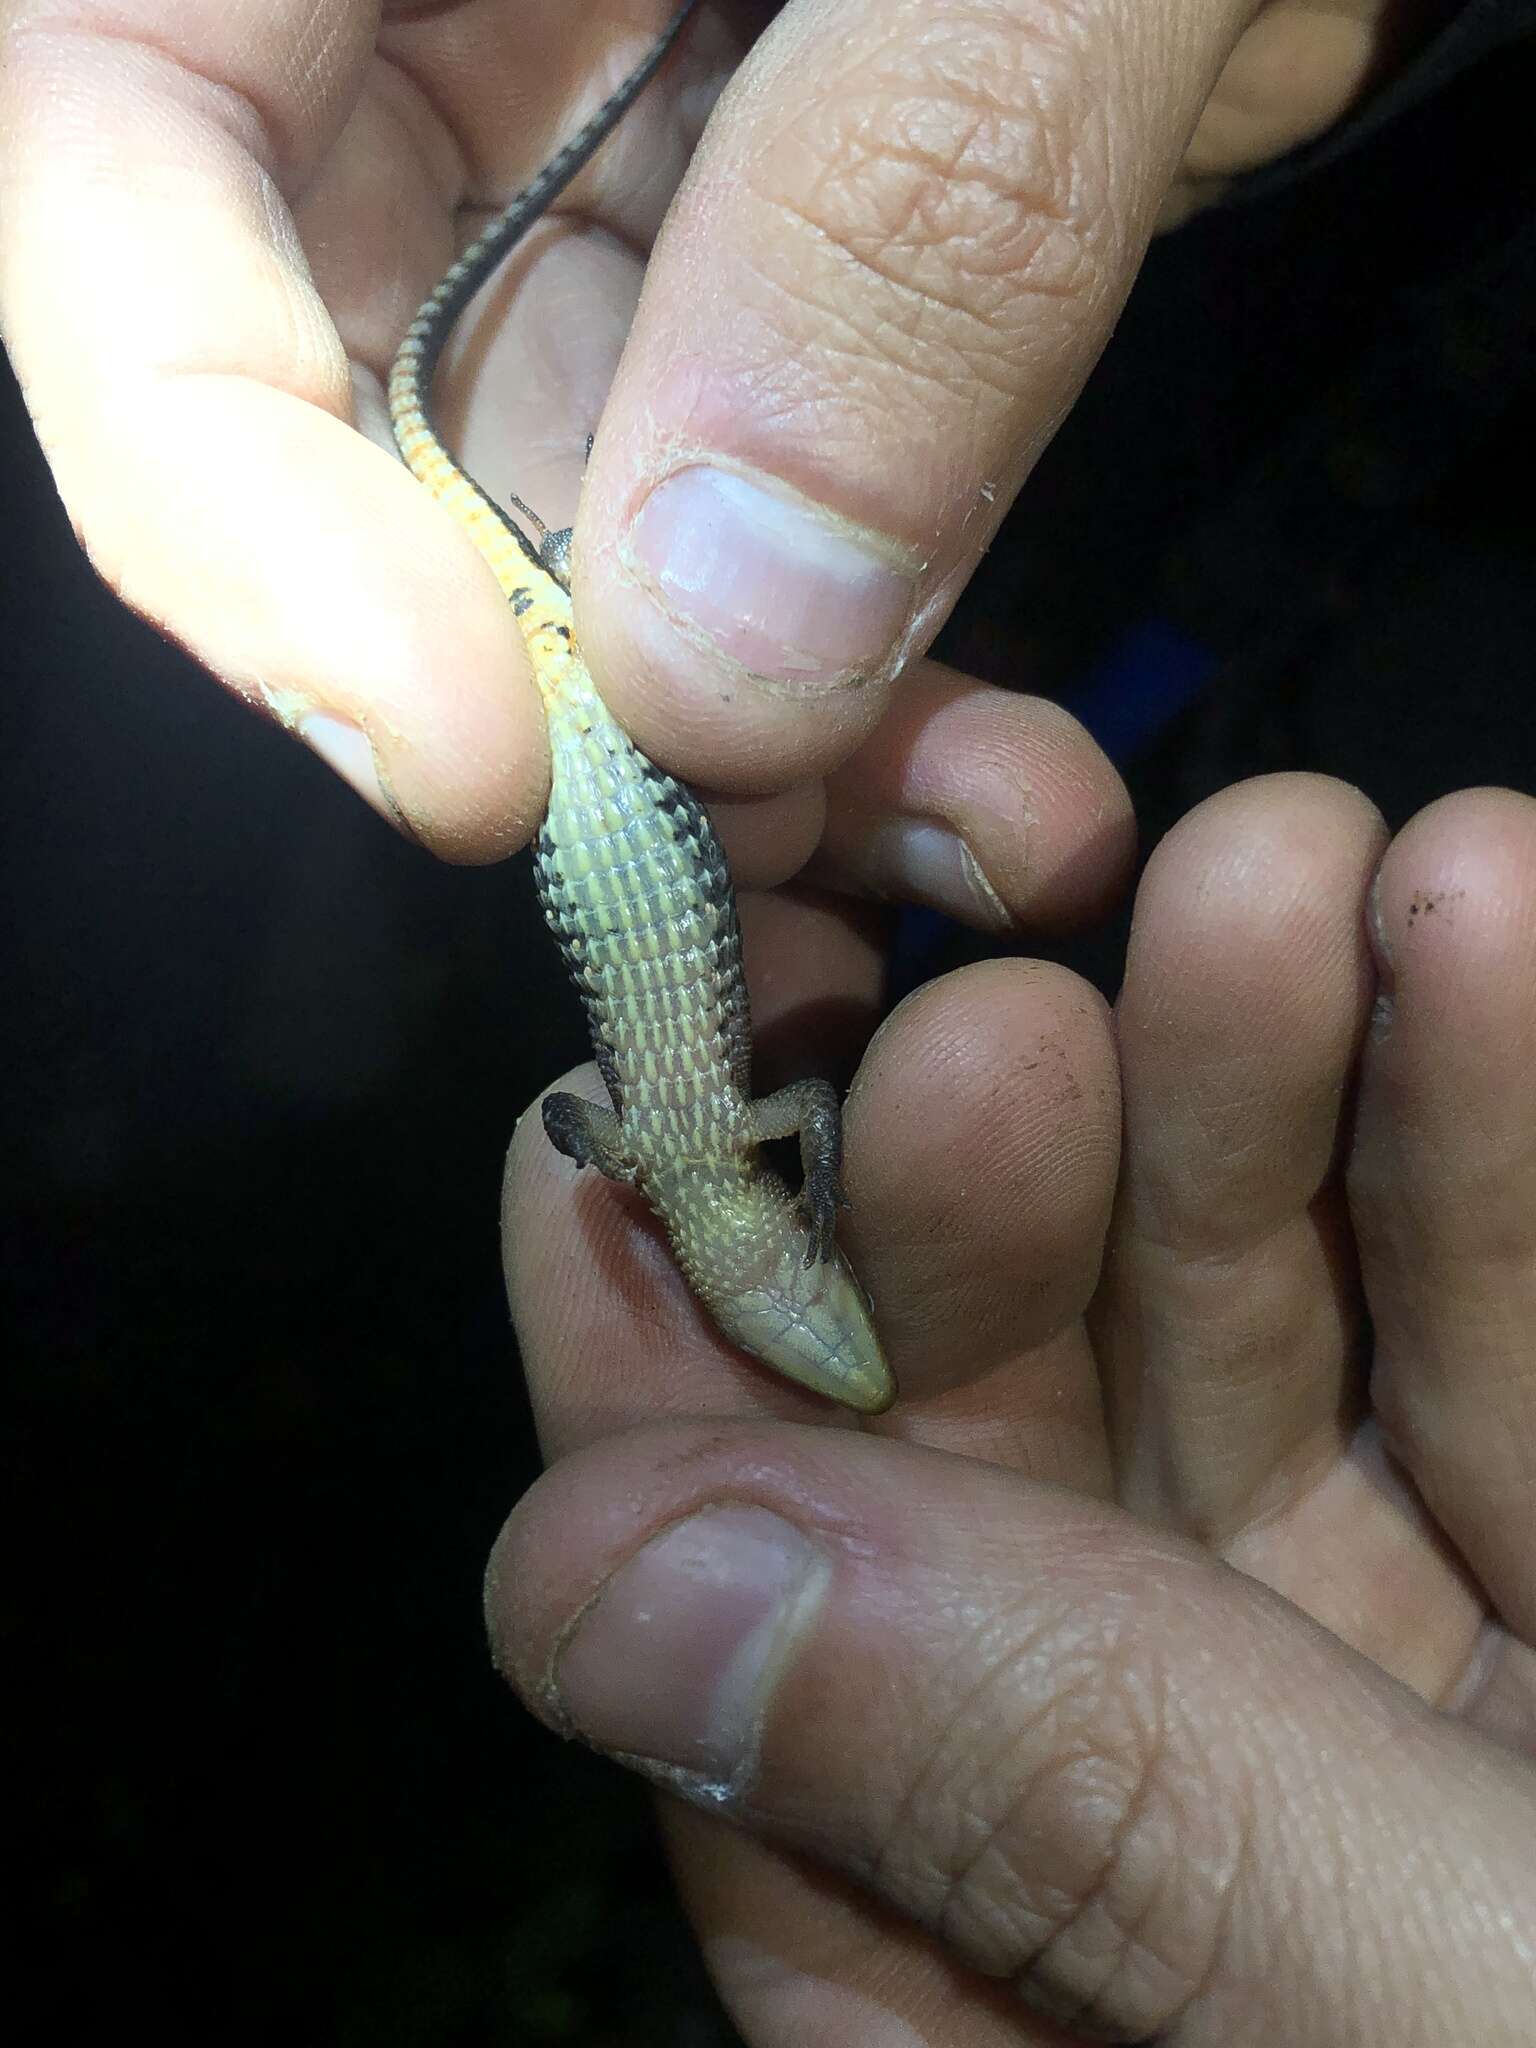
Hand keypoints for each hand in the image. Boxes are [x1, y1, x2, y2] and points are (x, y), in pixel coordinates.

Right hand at [3, 0, 1400, 892]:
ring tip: (950, 842)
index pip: (123, 143)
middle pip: (340, 392)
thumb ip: (912, 196)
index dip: (220, 484)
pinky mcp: (777, 269)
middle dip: (540, 681)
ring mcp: (610, 143)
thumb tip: (722, 648)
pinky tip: (992, 789)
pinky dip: (862, 689)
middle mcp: (450, 2)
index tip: (463, 758)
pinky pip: (749, 521)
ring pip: (568, 515)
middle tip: (740, 866)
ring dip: (743, 745)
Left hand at [490, 776, 1535, 2044]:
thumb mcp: (1433, 2028)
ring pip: (1302, 1367)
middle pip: (1030, 1465)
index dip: (673, 1382)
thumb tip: (588, 1572)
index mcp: (1038, 2032)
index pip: (763, 1678)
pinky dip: (1527, 1157)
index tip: (608, 1112)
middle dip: (1024, 1194)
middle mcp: (1199, 1865)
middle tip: (1022, 981)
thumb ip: (1056, 1816)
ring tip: (1321, 866)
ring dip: (1298, 1095)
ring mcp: (1429, 1721)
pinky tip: (1507, 921)